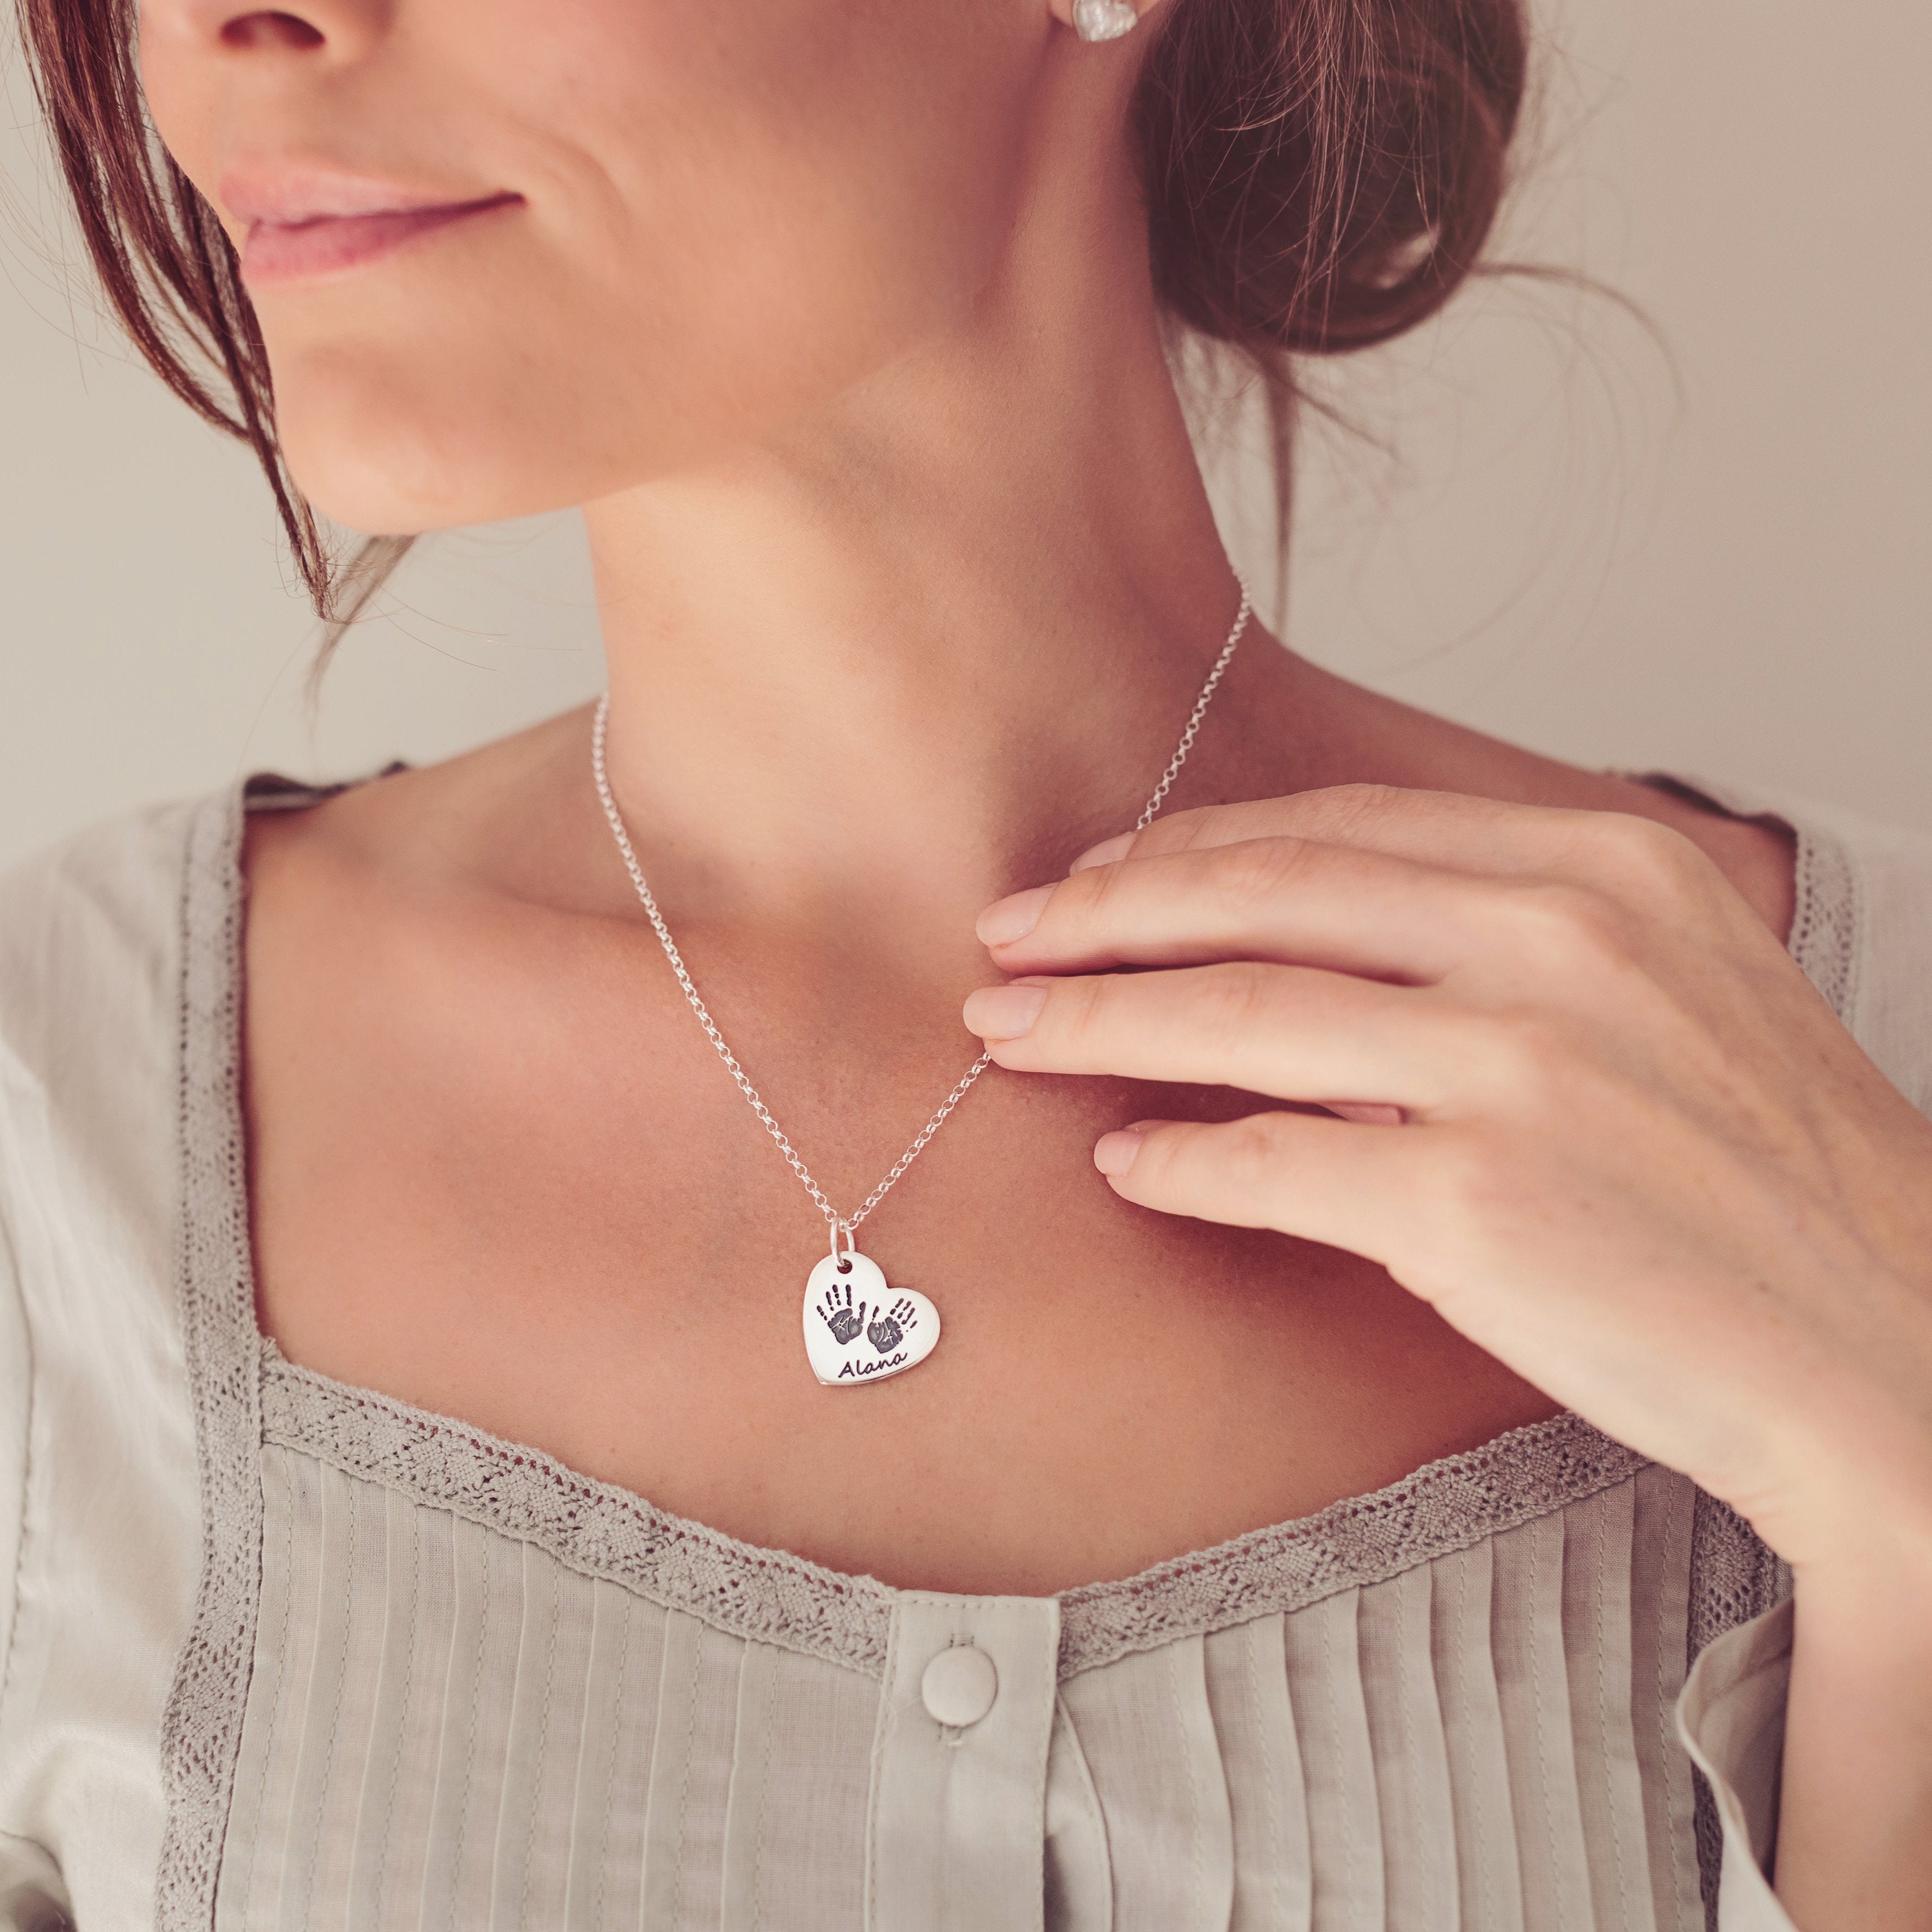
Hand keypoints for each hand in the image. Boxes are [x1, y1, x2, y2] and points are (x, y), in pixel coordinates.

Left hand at [963, 784, 1931, 1574]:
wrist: (1892, 1344)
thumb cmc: (1770, 1175)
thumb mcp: (1672, 990)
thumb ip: (1506, 939)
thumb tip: (1307, 948)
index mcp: (1606, 869)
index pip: (1346, 828)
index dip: (1195, 849)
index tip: (1101, 873)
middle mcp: (1560, 943)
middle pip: (1268, 898)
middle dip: (1109, 915)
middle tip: (1008, 935)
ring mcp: (1518, 1069)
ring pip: (1240, 1017)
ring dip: (1099, 1022)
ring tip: (1013, 1030)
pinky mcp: (1477, 1203)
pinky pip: (1271, 1164)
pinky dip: (1177, 1160)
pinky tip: (1121, 1161)